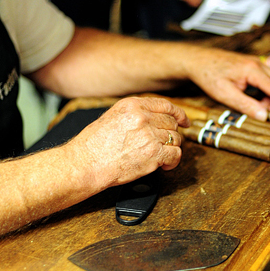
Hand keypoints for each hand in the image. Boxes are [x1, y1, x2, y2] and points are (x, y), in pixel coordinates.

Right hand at [63, 96, 188, 191]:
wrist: (86, 163)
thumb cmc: (93, 145)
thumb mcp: (112, 117)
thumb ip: (134, 115)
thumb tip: (153, 120)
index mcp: (132, 105)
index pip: (165, 106)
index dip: (178, 114)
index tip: (183, 121)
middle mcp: (143, 118)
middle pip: (171, 123)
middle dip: (171, 134)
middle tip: (167, 143)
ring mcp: (149, 136)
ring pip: (175, 139)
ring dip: (171, 148)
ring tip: (161, 156)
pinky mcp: (154, 154)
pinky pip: (175, 155)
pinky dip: (172, 162)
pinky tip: (165, 165)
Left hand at [185, 47, 269, 119]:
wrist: (197, 61)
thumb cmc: (208, 76)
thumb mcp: (225, 94)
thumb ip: (246, 105)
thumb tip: (264, 116)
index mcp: (253, 70)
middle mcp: (257, 63)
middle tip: (268, 113)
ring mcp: (255, 62)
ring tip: (259, 106)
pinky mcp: (251, 64)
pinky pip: (267, 76)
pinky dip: (267, 88)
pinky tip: (256, 97)